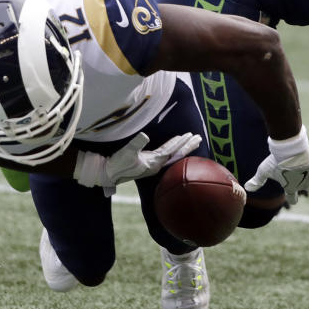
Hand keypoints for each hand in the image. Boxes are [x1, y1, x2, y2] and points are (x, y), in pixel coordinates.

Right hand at [74, 132, 201, 189]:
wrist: (109, 173)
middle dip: (188, 146)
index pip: (172, 151)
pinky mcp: (148, 163)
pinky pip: (166, 156)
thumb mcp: (126, 152)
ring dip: (182, 147)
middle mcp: (156, 165)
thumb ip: (136, 143)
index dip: (181, 143)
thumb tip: (145, 135)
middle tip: (199, 138)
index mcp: (154, 162)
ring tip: (191, 140)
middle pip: (176, 154)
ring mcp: (153, 164)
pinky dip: (173, 149)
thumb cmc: (117, 164)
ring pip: (172, 155)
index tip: (190, 136)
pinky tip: (175, 146)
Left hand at [244, 126, 308, 204]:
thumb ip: (257, 180)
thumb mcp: (264, 170)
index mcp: (292, 187)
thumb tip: (246, 188)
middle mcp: (305, 183)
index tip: (292, 199)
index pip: (292, 198)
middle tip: (304, 176)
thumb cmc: (276, 161)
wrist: (289, 151)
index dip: (292, 199)